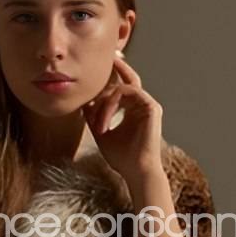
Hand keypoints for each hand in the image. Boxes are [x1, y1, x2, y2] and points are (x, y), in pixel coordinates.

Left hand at [81, 52, 163, 185]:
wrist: (136, 171)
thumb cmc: (121, 157)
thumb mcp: (101, 132)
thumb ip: (94, 116)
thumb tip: (84, 101)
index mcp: (134, 109)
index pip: (123, 86)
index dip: (115, 73)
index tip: (101, 65)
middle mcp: (142, 104)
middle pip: (126, 81)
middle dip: (113, 73)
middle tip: (102, 72)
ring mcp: (148, 105)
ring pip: (121, 88)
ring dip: (104, 103)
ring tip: (97, 123)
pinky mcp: (152, 108)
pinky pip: (128, 93)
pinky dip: (112, 104)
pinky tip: (104, 119)